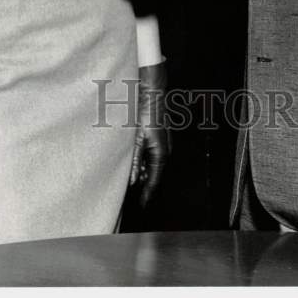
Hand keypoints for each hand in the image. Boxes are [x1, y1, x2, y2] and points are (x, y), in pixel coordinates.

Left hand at [129, 61, 168, 206]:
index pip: (153, 180)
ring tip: (131, 180)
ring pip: (153, 164)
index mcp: (161, 153)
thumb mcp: (136, 137)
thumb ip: (134, 160)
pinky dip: (144, 160)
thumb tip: (132, 180)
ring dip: (142, 171)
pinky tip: (135, 160)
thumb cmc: (145, 112)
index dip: (147, 195)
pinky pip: (153, 154)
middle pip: (154, 173)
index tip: (142, 206)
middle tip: (131, 196)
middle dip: (144, 184)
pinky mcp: (160, 136)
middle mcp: (165, 149)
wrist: (152, 91)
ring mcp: (164, 142)